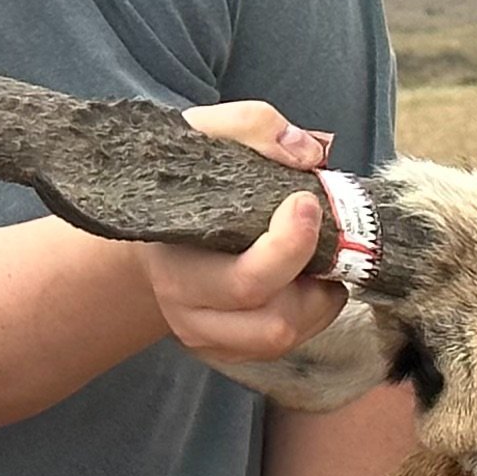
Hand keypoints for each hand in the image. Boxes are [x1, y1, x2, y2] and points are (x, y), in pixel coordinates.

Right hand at [134, 101, 345, 369]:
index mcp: (175, 264)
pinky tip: (302, 278)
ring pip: (284, 338)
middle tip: (328, 236)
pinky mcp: (226, 349)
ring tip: (316, 257)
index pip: (247, 281)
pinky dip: (309, 313)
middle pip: (273, 323)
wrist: (148, 230)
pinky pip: (284, 346)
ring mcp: (207, 338)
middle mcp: (188, 311)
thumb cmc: (178, 179)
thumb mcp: (202, 134)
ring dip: (318, 300)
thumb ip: (252, 125)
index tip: (307, 202)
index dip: (291, 247)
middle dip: (316, 280)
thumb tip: (308, 153)